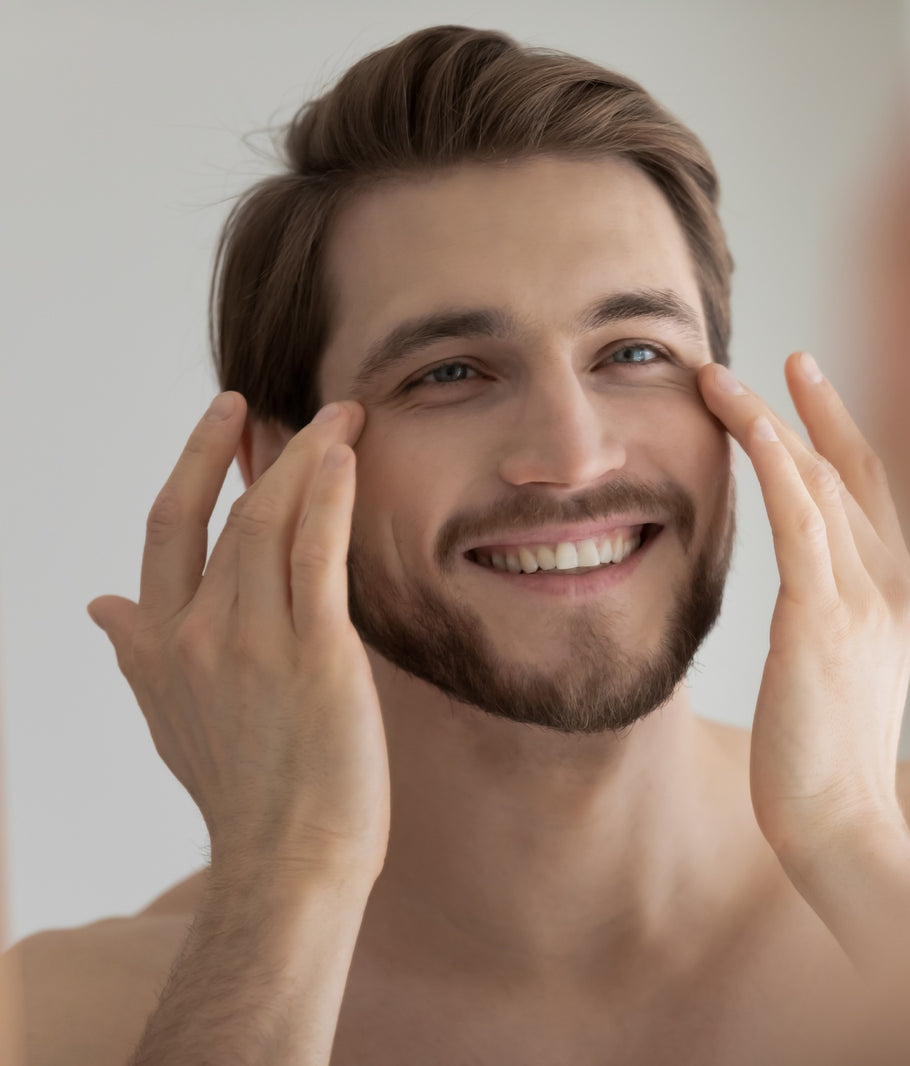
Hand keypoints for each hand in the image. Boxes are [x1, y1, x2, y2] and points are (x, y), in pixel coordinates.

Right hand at [89, 394, 388, 882]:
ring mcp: (254, 642)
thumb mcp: (168, 719)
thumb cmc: (242, 793)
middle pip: (227, 515)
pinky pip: (315, 556)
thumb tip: (98, 604)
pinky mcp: (315, 655)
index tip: (226, 419)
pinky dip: (328, 500)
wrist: (287, 859)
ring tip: (342, 418)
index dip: (195, 464)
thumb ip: (136, 654)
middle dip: (262, 449)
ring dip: (306, 461)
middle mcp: (197, 635)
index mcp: (159, 646)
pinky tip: (345, 459)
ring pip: (270, 524)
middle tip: (297, 405)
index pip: (167, 530)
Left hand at [699, 355, 909, 881]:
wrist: (846, 828)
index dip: (842, 426)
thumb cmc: (832, 765)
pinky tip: (744, 420)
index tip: (808, 380)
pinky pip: (798, 515)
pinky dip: (773, 459)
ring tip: (719, 378)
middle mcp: (895, 580)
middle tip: (776, 356)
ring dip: (768, 418)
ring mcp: (865, 595)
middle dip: (812, 405)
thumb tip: (801, 595)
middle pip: (853, 467)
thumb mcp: (841, 674)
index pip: (874, 488)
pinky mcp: (824, 616)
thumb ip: (829, 618)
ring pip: (818, 478)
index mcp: (903, 593)